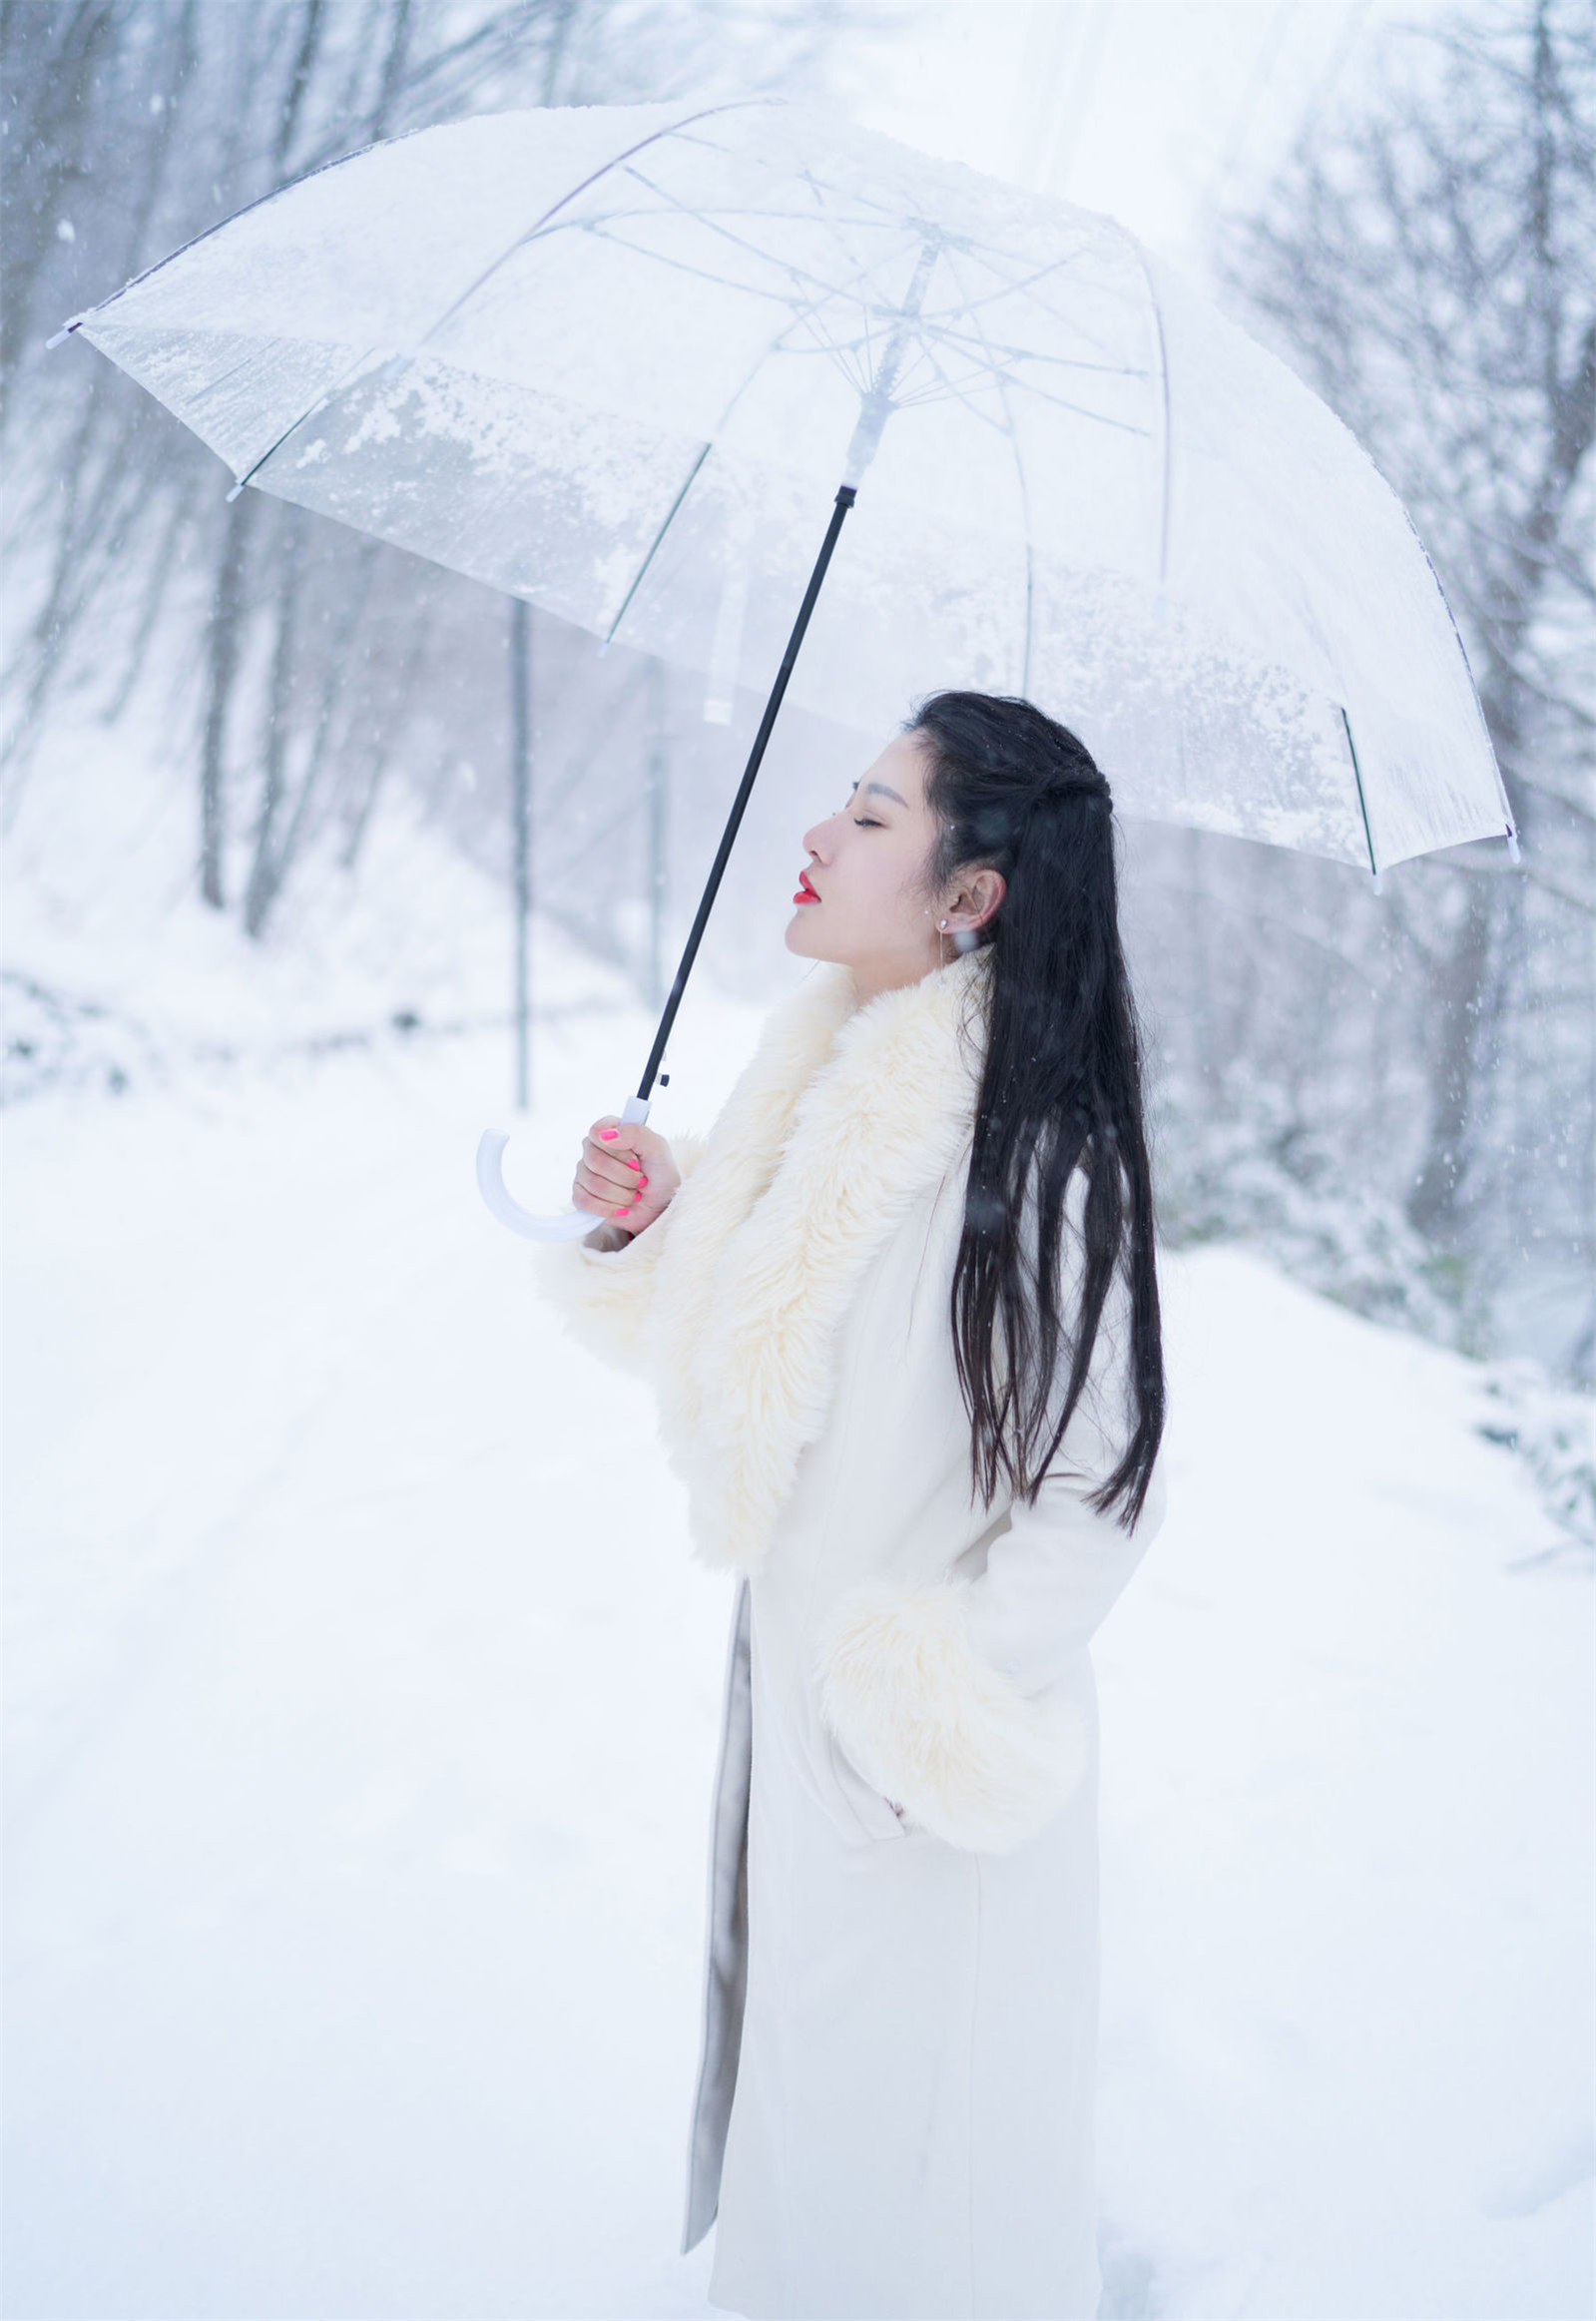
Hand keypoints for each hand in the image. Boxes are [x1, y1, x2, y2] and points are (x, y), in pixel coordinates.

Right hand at [572, 1116, 681, 1234]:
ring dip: (622, 1195)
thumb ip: (636, 1133)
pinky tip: (621, 1207)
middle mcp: (593, 1149)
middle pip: (595, 1161)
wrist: (661, 1206)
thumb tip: (606, 1136)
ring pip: (593, 1184)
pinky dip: (608, 1208)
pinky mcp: (581, 1196)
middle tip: (640, 1180)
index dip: (618, 1151)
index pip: (596, 1132)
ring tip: (633, 1194)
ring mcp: (585, 1172)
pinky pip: (583, 1201)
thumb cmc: (660, 1174)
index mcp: (610, 1131)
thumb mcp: (658, 1149)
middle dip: (625, 1177)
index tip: (636, 1161)